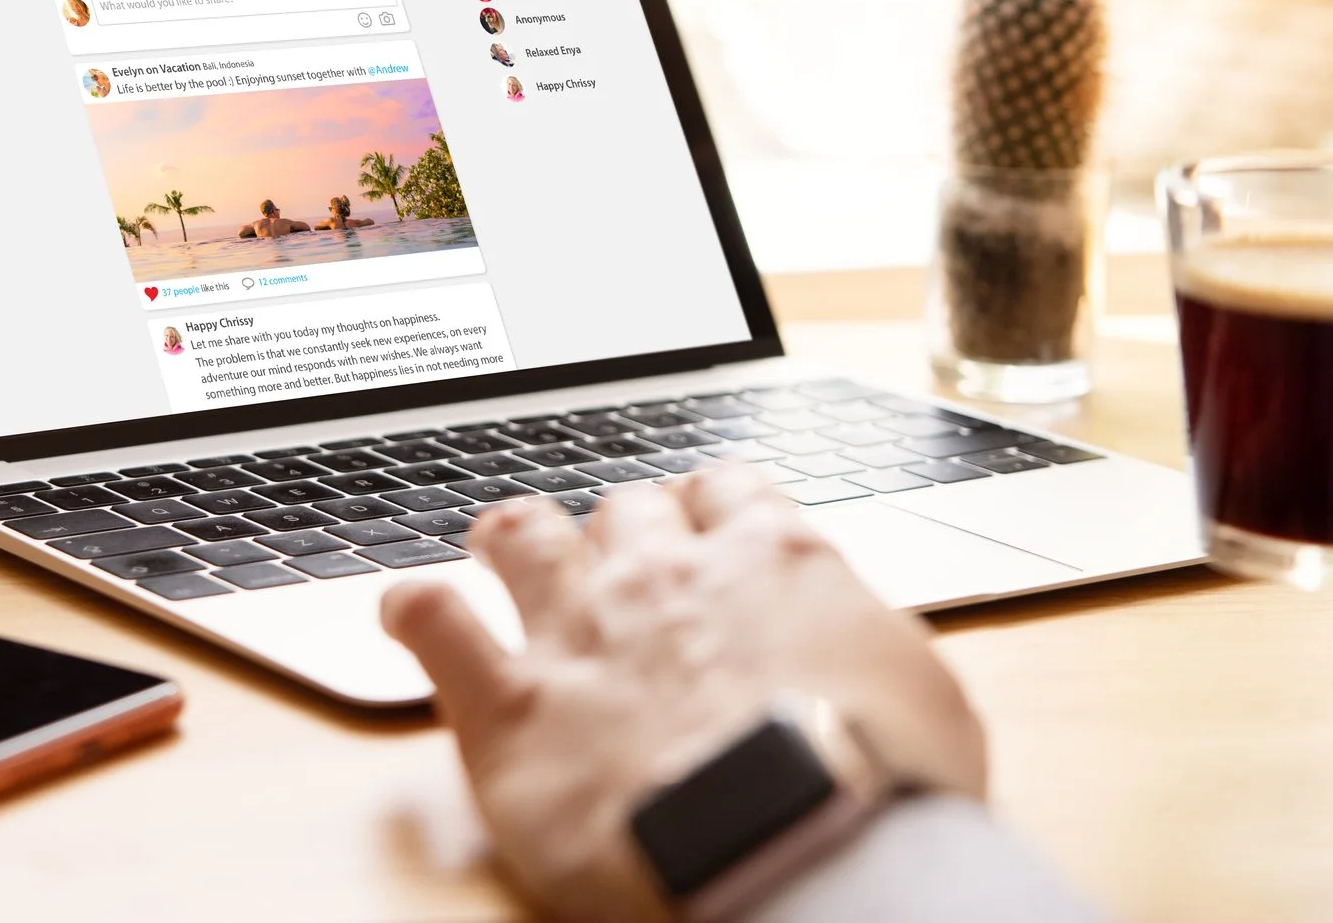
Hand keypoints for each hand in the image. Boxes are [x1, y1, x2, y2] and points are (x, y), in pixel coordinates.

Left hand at [380, 467, 984, 922]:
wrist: (797, 845)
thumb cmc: (881, 786)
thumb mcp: (924, 696)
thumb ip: (872, 647)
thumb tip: (867, 654)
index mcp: (772, 558)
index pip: (726, 488)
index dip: (708, 508)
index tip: (703, 529)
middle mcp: (666, 573)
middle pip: (623, 508)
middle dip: (619, 531)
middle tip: (616, 569)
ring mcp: (580, 630)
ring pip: (523, 536)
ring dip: (512, 539)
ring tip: (500, 547)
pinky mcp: (511, 705)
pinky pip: (436, 622)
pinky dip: (415, 609)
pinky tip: (408, 611)